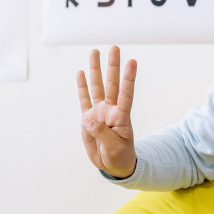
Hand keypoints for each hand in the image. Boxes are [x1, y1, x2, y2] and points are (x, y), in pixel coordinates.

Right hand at [78, 46, 137, 177]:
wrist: (113, 165)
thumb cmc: (119, 157)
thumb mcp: (114, 150)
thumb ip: (103, 135)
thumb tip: (88, 120)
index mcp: (121, 118)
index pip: (126, 94)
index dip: (129, 79)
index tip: (132, 62)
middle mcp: (110, 111)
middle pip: (111, 85)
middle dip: (112, 66)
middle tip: (114, 48)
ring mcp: (99, 113)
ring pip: (97, 87)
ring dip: (96, 70)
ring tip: (94, 52)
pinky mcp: (88, 119)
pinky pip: (84, 99)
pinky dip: (82, 86)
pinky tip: (81, 73)